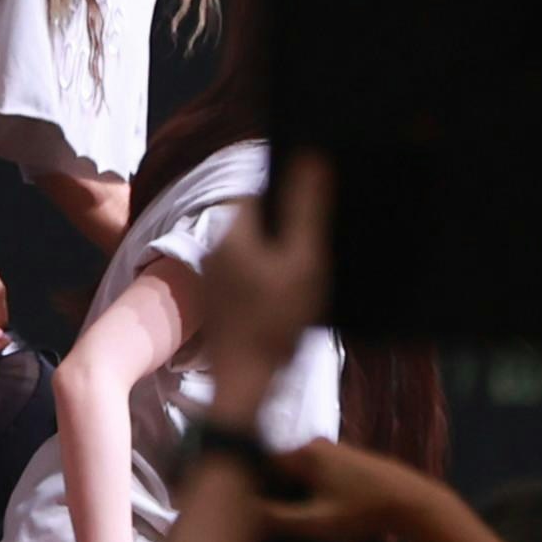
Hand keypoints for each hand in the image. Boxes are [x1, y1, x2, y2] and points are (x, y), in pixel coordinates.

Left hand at [205, 154, 331, 418]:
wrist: (248, 382)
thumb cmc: (276, 321)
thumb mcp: (303, 262)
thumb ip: (305, 210)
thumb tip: (310, 159)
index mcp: (231, 233)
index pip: (259, 192)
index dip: (290, 189)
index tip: (321, 196)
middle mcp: (216, 250)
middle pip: (257, 219)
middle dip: (288, 220)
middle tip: (325, 231)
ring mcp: (217, 277)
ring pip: (256, 248)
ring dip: (284, 249)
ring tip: (316, 262)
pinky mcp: (226, 302)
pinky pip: (253, 273)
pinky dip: (275, 274)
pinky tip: (299, 290)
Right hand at [259, 438, 450, 541]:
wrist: (417, 504)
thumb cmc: (364, 512)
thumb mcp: (317, 522)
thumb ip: (277, 519)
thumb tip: (242, 513)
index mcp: (302, 453)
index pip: (258, 464)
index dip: (248, 487)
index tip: (245, 509)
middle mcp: (314, 445)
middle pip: (277, 467)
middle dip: (271, 492)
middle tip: (270, 520)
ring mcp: (332, 450)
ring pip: (297, 471)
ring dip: (292, 493)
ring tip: (295, 520)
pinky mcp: (347, 460)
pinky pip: (314, 472)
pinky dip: (309, 490)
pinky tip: (318, 512)